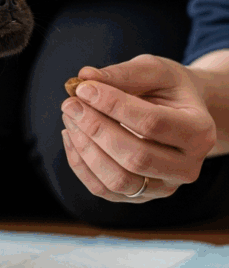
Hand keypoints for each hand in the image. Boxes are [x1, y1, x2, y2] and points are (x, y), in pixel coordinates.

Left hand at [60, 54, 216, 201]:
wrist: (180, 112)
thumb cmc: (167, 89)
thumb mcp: (154, 71)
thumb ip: (123, 74)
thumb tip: (85, 77)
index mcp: (199, 131)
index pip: (153, 123)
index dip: (113, 105)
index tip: (83, 88)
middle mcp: (187, 167)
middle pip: (136, 157)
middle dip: (95, 128)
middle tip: (70, 103)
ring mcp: (164, 187)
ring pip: (118, 180)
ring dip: (84, 148)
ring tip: (69, 117)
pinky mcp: (139, 196)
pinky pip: (103, 189)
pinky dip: (80, 163)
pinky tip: (71, 135)